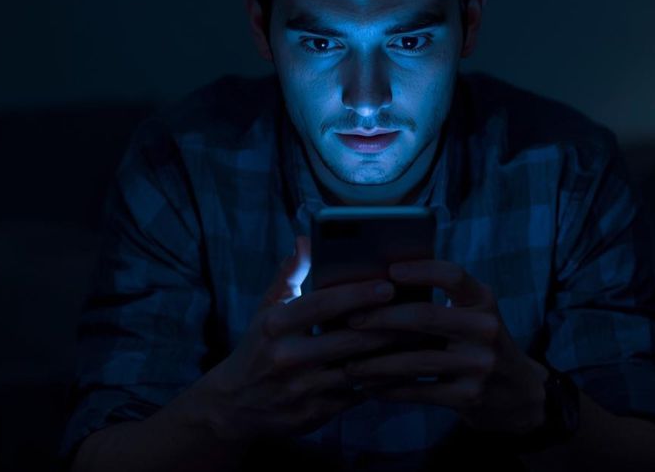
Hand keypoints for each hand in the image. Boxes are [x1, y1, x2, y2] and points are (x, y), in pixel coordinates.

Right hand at [196, 236, 399, 443]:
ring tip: (420, 339)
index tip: (388, 286)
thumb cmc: (258, 347)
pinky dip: (381, 382)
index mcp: (275, 325)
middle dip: (386, 326)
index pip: (321, 305)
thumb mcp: (266, 309)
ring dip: (390, 356)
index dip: (356, 294)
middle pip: (347, 340)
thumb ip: (289, 274)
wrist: (234, 405)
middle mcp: (286, 357)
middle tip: (419, 312)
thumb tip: (305, 239)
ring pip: (358, 370)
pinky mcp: (314, 413)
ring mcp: (301, 388)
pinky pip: (357, 396)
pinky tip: (403, 369)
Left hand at [342, 259, 549, 435]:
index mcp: (483, 301)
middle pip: (424, 317)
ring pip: (416, 360)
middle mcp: (484, 329)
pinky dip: (390, 390)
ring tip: (350, 364)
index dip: (420, 270)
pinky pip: (419, 391)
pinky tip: (370, 387)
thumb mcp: (473, 315)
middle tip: (351, 320)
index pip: (452, 275)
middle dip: (381, 318)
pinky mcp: (469, 396)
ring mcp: (479, 365)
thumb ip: (440, 302)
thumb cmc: (480, 344)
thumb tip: (379, 288)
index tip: (389, 270)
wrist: (517, 394)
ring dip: (377, 363)